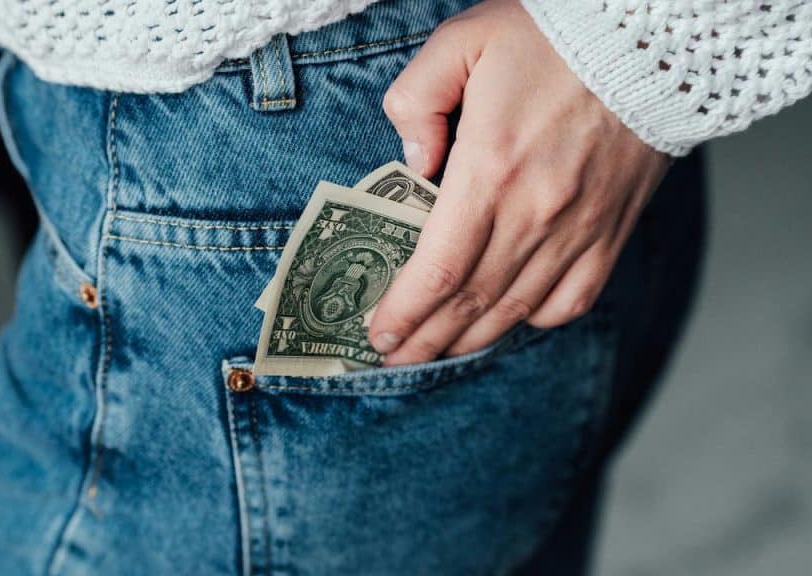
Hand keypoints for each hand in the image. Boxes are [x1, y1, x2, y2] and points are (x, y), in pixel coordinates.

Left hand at [369, 0, 669, 365]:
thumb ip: (416, 101)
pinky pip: (572, 299)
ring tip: (435, 353)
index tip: (377, 334)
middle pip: (468, 301)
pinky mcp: (612, 231)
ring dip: (469, 339)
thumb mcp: (461, 41)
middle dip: (424, 339)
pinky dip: (536, 320)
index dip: (403, 312)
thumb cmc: (552, 35)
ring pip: (515, 309)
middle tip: (392, 358)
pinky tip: (510, 321)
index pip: (436, 269)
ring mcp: (579, 229)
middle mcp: (535, 213)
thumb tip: (411, 165)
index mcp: (490, 169)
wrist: (654, 37)